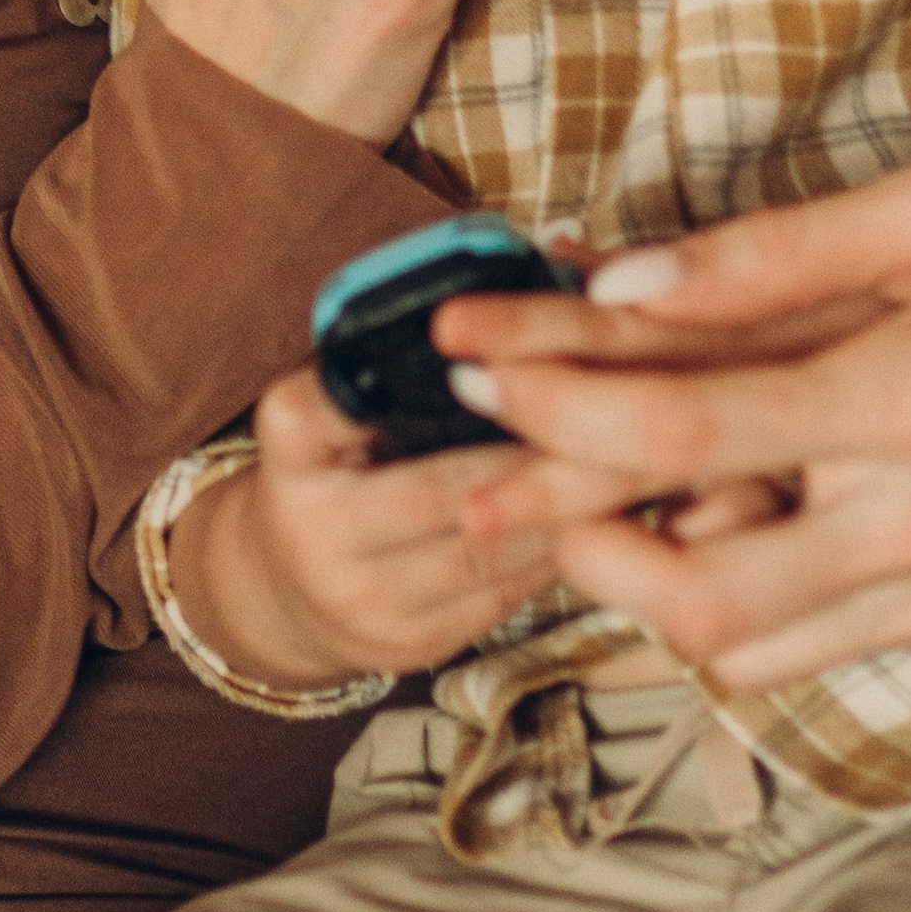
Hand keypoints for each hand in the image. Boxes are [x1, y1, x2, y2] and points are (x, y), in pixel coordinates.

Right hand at [176, 365, 584, 692]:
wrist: (288, 592)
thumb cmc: (337, 466)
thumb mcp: (338, 402)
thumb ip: (399, 354)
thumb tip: (540, 267)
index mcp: (289, 444)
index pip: (338, 401)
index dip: (418, 382)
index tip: (499, 355)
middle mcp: (312, 527)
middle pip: (446, 486)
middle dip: (535, 450)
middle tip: (613, 408)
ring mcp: (363, 597)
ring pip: (491, 546)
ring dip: (562, 504)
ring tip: (623, 459)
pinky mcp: (414, 644)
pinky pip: (507, 590)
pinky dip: (558, 547)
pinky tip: (600, 514)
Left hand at [435, 165, 910, 686]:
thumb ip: (766, 260)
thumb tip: (615, 287)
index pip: (684, 426)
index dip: (552, 401)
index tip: (469, 365)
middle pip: (696, 597)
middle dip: (570, 545)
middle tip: (496, 485)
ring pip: (744, 650)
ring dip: (639, 590)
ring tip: (579, 508)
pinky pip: (810, 650)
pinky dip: (727, 608)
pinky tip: (691, 533)